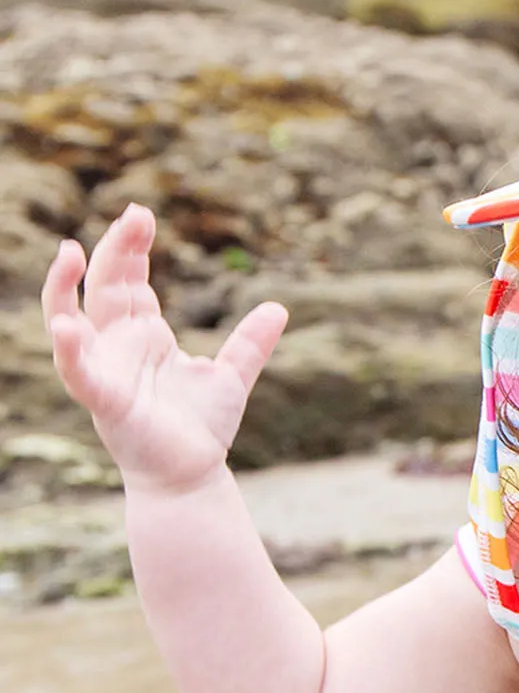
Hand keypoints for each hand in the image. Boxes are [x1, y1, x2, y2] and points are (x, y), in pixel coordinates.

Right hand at [42, 203, 287, 493]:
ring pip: (72, 320)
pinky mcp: (103, 401)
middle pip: (105, 287)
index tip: (143, 215)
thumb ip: (250, 343)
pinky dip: (69, 350)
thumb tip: (278, 307)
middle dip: (114, 249)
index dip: (132, 247)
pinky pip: (77, 372)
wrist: (192, 478)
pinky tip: (66, 325)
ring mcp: (106, 371)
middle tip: (135, 214)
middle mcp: (118, 347)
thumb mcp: (231, 376)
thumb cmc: (202, 430)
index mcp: (144, 336)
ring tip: (72, 251)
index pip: (130, 280)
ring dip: (66, 286)